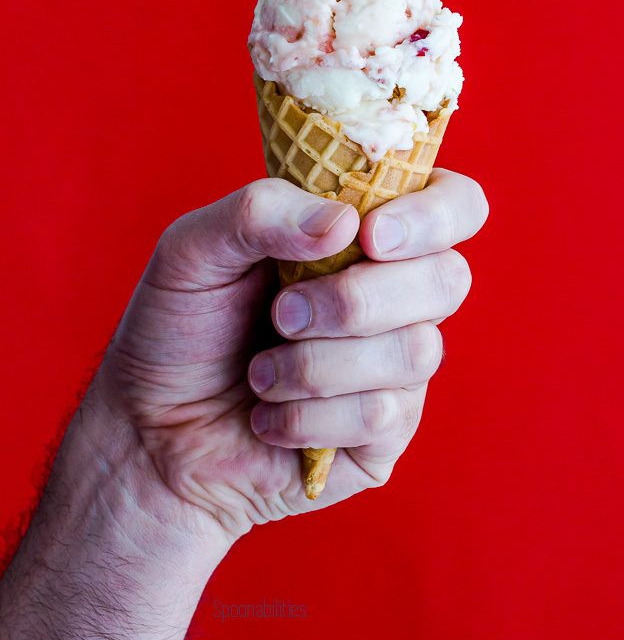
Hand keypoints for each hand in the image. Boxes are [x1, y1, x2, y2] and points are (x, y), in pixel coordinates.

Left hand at [98, 168, 488, 539]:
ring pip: (416, 351)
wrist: (151, 432)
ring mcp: (396, 368)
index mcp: (363, 236)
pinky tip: (270, 418)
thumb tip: (343, 223)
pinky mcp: (386, 434)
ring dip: (319, 364)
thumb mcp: (194, 250)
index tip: (370, 236)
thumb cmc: (179, 330)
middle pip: (449, 279)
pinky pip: (383, 416)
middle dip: (356, 300)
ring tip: (260, 373)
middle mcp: (394, 296)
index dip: (433, 214)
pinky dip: (310, 416)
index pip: (455, 204)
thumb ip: (259, 212)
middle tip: (282, 313)